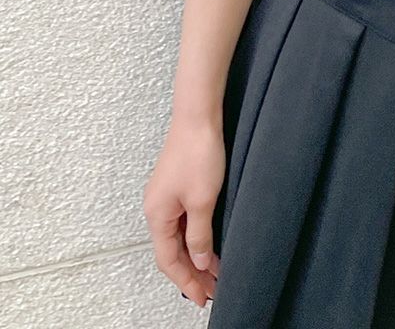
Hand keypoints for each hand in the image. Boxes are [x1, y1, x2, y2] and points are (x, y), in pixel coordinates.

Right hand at [143, 117, 224, 306]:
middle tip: (212, 290)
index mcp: (157, 216)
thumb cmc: (198, 154)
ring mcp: (166, 197)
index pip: (169, 260)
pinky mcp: (177, 186)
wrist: (198, 118)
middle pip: (172, 251)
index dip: (185, 281)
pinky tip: (211, 243)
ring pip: (179, 237)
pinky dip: (196, 236)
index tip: (202, 298)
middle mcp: (157, 209)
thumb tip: (197, 262)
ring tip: (216, 272)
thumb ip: (199, 234)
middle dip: (192, 273)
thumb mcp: (203, 200)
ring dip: (196, 255)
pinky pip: (184, 221)